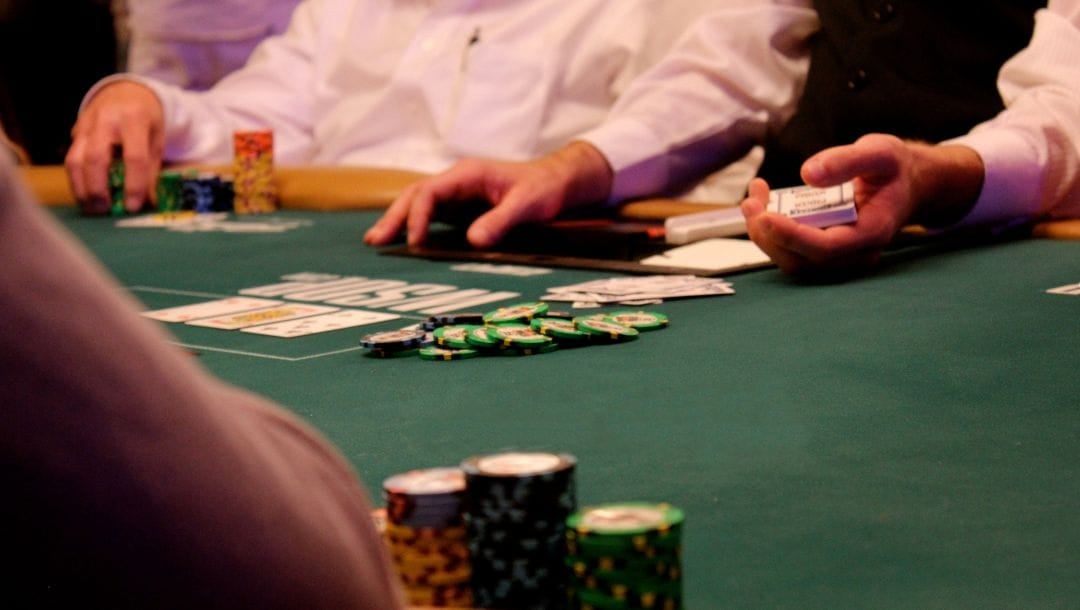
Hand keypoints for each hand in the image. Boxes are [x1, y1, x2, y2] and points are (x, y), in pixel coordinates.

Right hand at [65, 80, 164, 214]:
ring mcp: (86, 124)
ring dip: (80, 188)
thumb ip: (151, 170)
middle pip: (95, 158)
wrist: (126, 92)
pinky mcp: (75, 131)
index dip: (133, 184)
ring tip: (91, 208)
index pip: (133, 157)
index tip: (132, 206)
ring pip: (74, 159)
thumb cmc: (146, 119)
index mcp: (134, 119)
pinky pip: (70, 158)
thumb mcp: (157, 140)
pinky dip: (76, 180)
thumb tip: (148, 203)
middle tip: (104, 210)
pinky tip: (85, 195)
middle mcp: (106, 119)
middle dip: (97, 188)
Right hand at [364, 141, 613, 248]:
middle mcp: (457, 180)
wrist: (557, 181)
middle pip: (415, 195)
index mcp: (468, 174)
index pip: (430, 192)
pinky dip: (413, 224)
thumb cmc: (543, 189)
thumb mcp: (527, 205)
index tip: (415, 242)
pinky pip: (430, 213)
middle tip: (374, 241)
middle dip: (394, 217)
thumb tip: (473, 242)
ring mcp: (457, 192)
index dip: (418, 217)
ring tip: (376, 241)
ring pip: (418, 202)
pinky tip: (403, 240)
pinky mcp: (461, 206)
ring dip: (398, 220)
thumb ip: (500, 222)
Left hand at [741, 134, 982, 275]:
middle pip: (802, 261)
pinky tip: (763, 201)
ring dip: (764, 233)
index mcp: (873, 232)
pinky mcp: (824, 251)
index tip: (765, 215)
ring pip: (791, 259)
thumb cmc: (893, 169)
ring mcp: (839, 257)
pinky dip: (771, 229)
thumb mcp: (879, 152)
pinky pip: (791, 250)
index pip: (826, 248)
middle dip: (769, 235)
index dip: (793, 236)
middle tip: (751, 201)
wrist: (906, 184)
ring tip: (754, 197)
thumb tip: (808, 174)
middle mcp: (855, 254)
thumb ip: (847, 161)